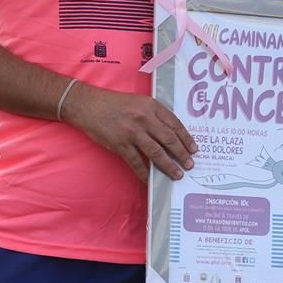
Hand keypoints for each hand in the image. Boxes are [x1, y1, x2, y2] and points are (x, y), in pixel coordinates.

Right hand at [60, 82, 197, 179]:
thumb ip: (154, 114)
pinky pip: (136, 162)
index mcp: (151, 106)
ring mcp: (132, 132)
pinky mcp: (120, 144)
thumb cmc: (114, 103)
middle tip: (190, 164)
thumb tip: (170, 134)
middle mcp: (144, 118)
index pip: (174, 123)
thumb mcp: (138, 102)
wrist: (88, 105)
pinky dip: (144, 173)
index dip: (186, 138)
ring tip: (177, 174)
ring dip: (168, 165)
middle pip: (169, 139)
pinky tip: (150, 180)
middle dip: (181, 154)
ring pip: (156, 152)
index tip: (194, 148)